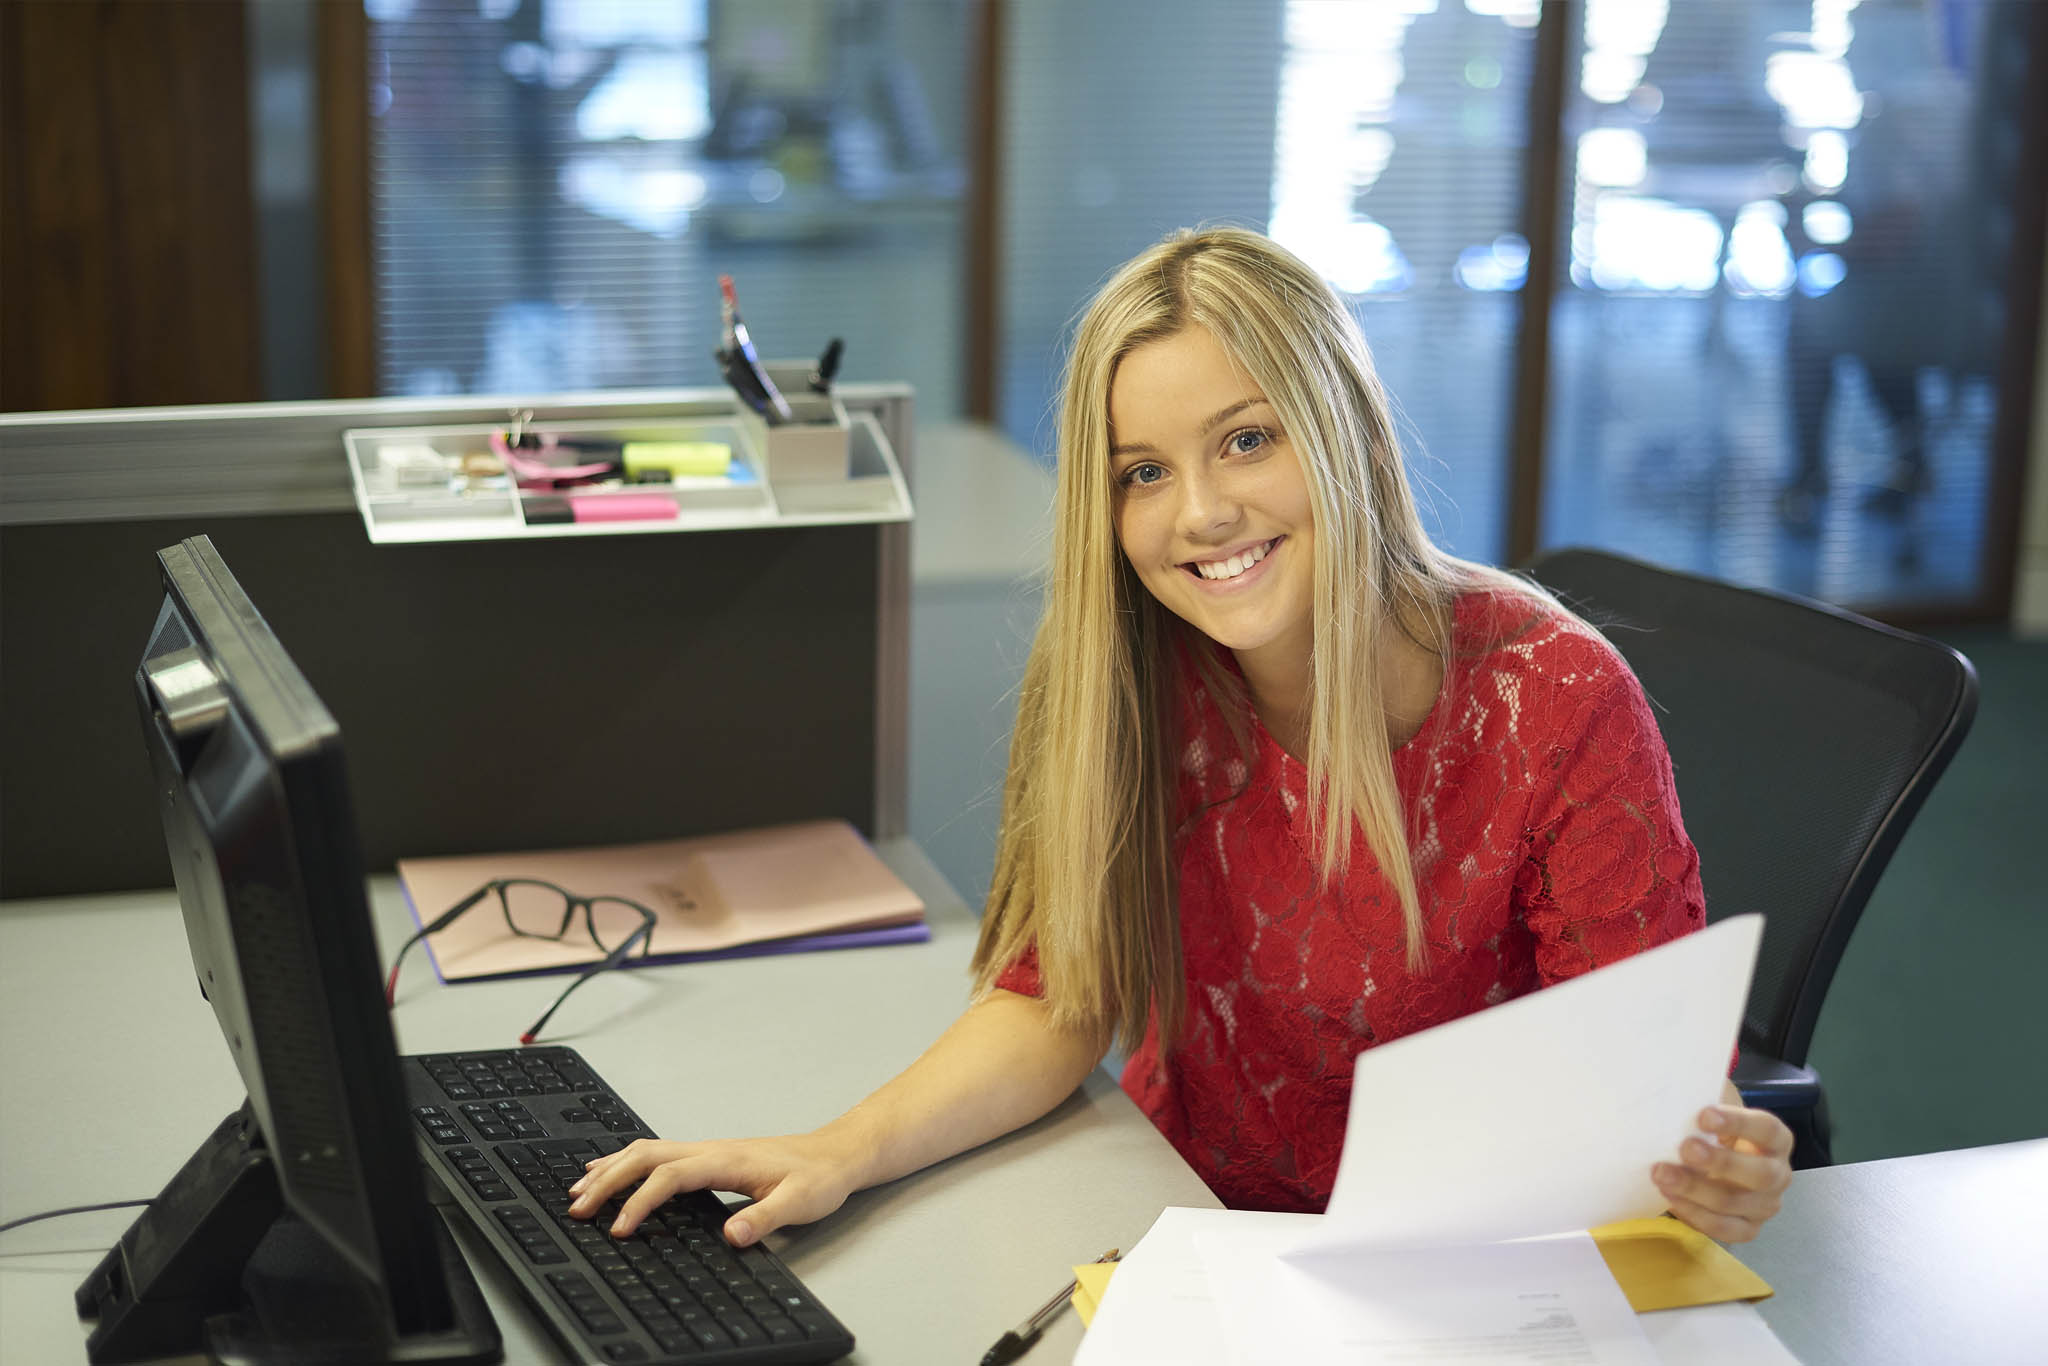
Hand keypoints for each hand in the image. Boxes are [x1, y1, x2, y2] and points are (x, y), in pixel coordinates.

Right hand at [567, 1133, 862, 1244]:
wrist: (835, 1155)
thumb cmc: (819, 1177)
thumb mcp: (799, 1203)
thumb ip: (765, 1218)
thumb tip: (732, 1235)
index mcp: (725, 1160)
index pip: (669, 1178)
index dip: (639, 1202)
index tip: (619, 1228)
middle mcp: (710, 1150)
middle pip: (645, 1157)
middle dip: (607, 1181)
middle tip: (577, 1208)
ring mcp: (707, 1150)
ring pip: (647, 1151)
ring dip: (610, 1168)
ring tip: (578, 1189)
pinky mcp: (708, 1156)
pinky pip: (657, 1154)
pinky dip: (626, 1161)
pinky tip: (612, 1169)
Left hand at [1652, 1104, 1793, 1242]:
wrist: (1716, 1166)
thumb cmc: (1714, 1133)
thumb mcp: (1715, 1114)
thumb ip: (1704, 1100)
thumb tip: (1678, 1088)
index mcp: (1777, 1140)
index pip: (1767, 1130)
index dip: (1738, 1123)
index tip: (1704, 1115)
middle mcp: (1778, 1175)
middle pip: (1760, 1174)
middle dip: (1720, 1163)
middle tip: (1685, 1149)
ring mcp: (1765, 1206)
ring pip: (1734, 1204)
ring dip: (1695, 1190)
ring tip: (1662, 1174)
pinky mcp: (1746, 1229)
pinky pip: (1721, 1228)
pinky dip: (1693, 1213)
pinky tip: (1670, 1196)